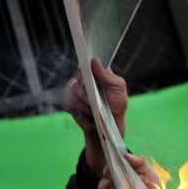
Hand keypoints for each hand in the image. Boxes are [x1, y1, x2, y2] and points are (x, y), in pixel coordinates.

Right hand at [64, 58, 128, 177]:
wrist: (107, 127)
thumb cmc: (116, 106)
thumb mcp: (119, 89)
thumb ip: (107, 76)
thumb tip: (94, 61)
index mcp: (97, 70)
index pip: (87, 61)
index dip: (86, 66)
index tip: (89, 73)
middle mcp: (84, 77)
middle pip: (78, 76)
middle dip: (87, 89)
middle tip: (95, 99)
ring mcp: (74, 88)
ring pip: (72, 90)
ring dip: (84, 102)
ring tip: (94, 110)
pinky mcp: (68, 101)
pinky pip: (69, 102)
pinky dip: (79, 110)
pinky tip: (87, 114)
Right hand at [92, 152, 156, 188]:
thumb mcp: (150, 177)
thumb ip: (140, 163)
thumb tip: (126, 155)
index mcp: (124, 170)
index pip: (115, 160)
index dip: (117, 161)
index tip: (121, 163)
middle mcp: (112, 178)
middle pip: (107, 171)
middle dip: (116, 175)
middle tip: (126, 183)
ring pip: (104, 184)